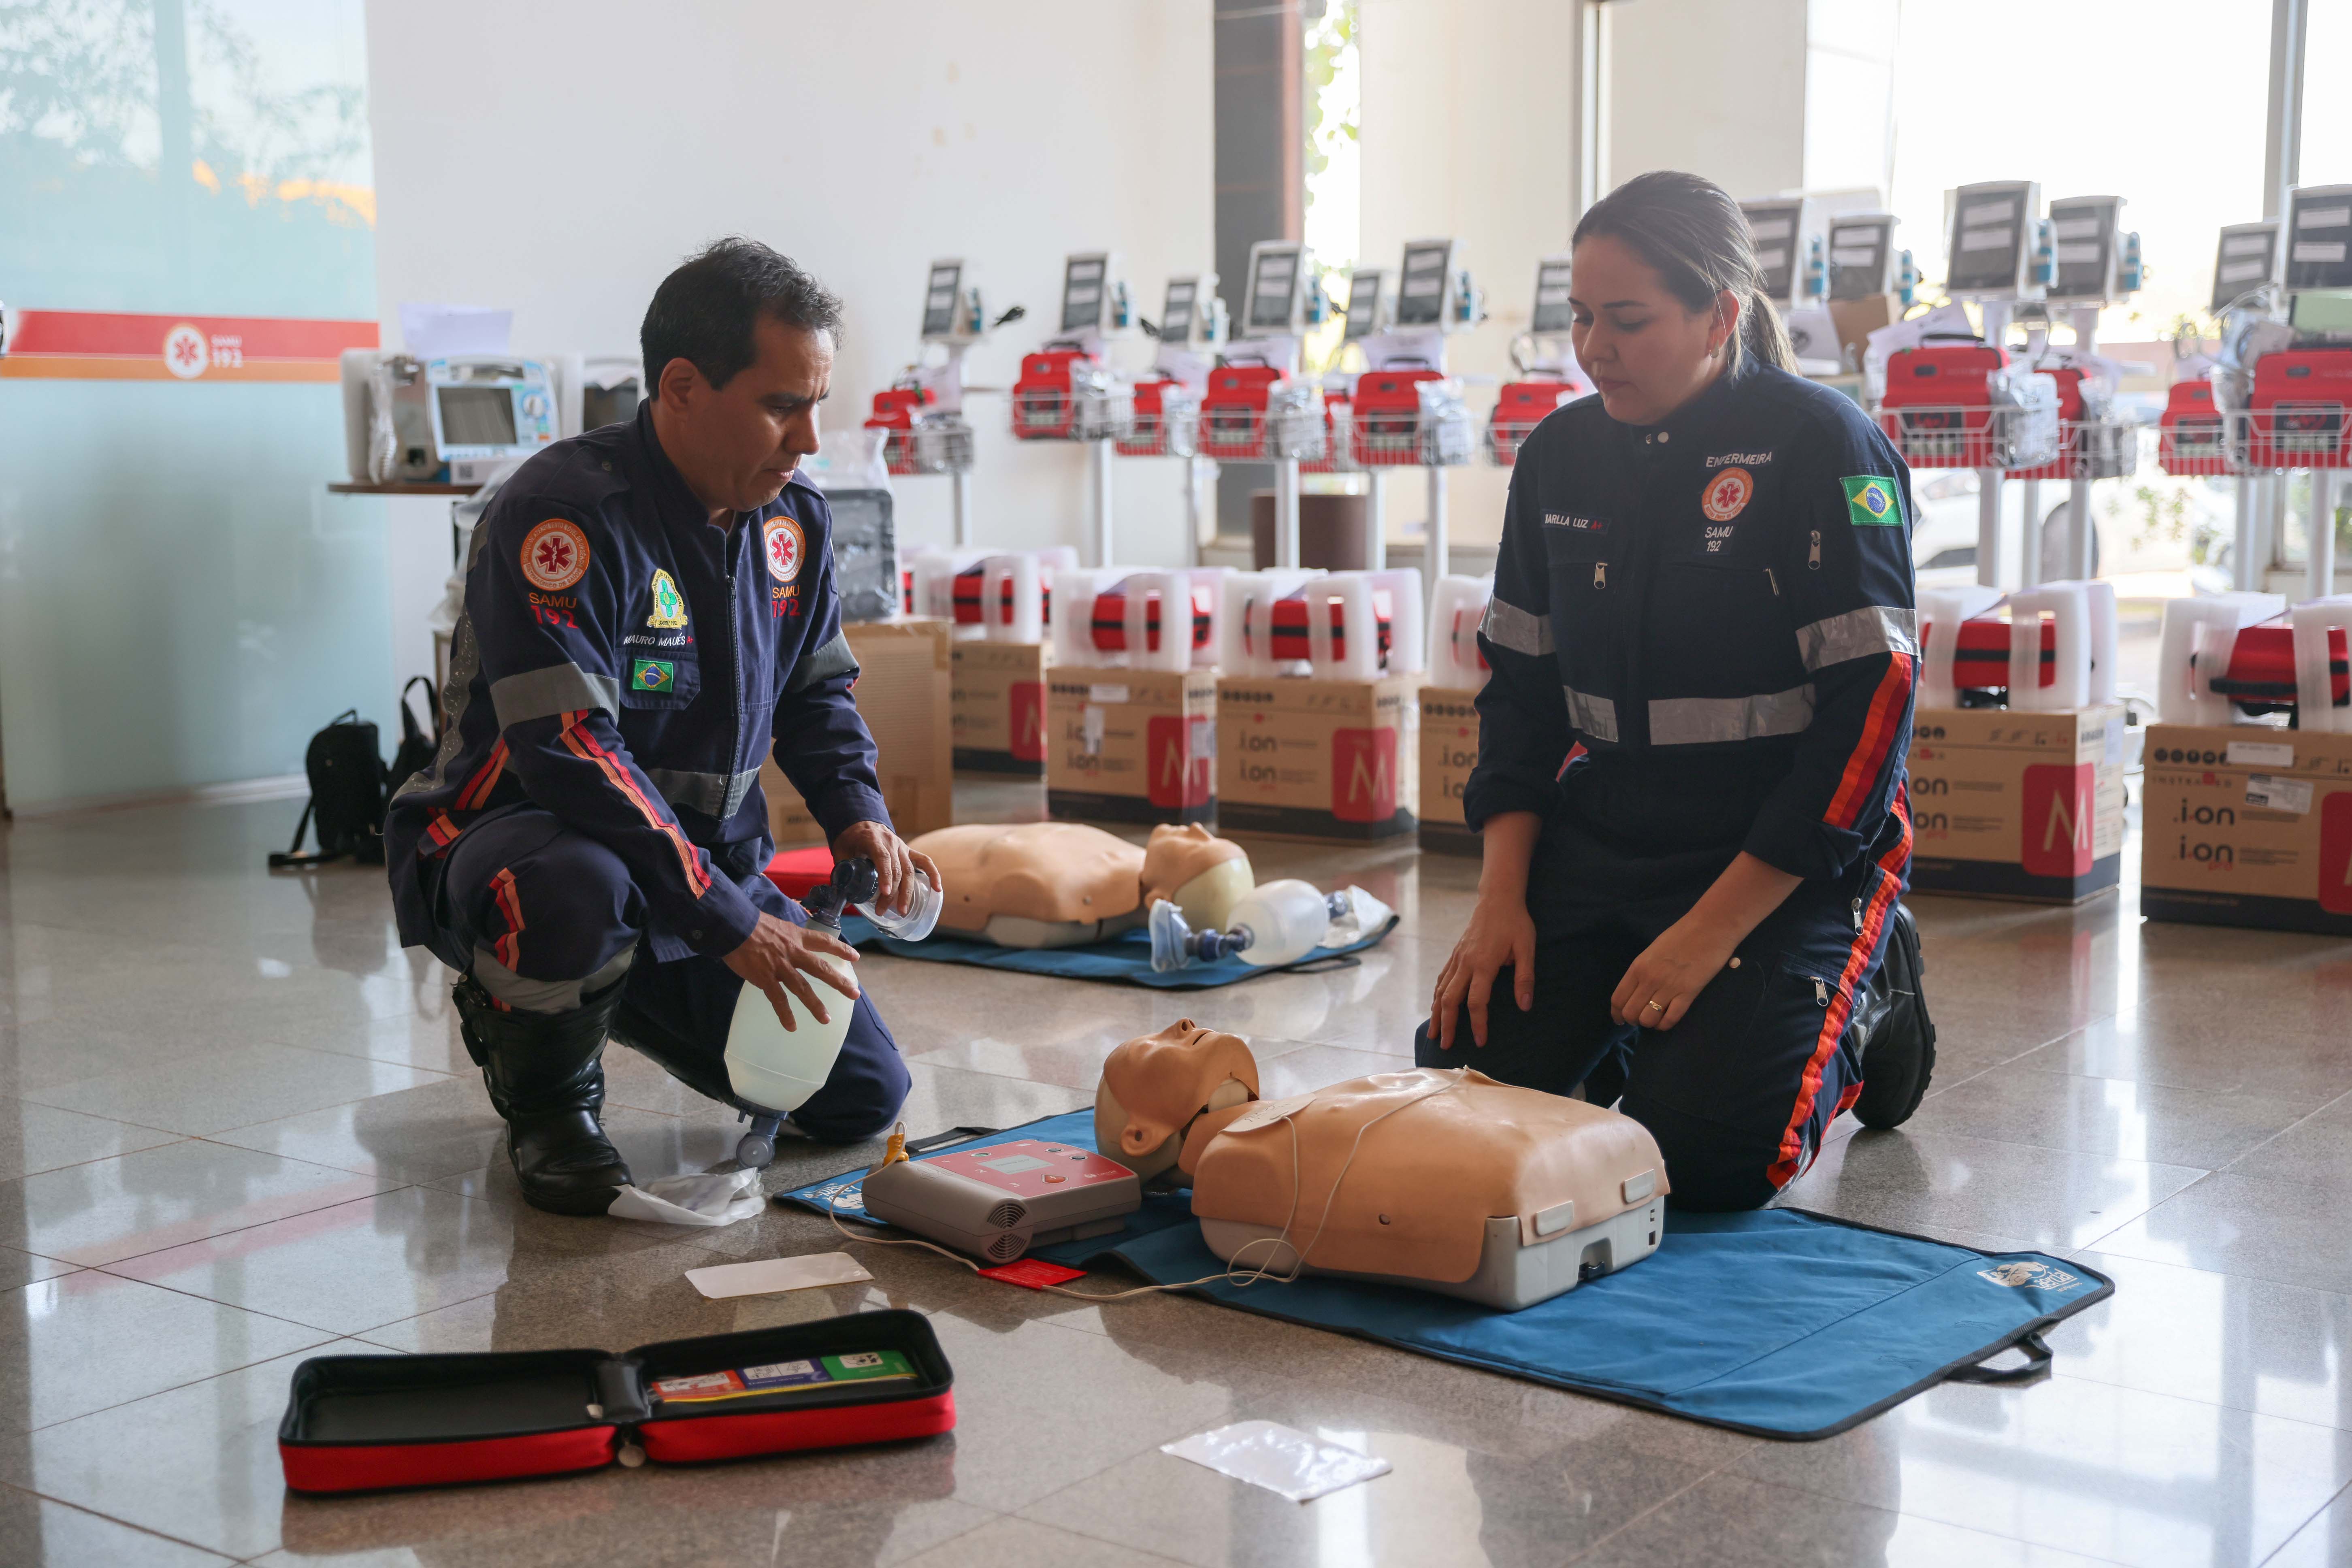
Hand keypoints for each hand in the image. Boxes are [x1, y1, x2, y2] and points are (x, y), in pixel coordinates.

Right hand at [723, 911, 859, 1030]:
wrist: (732, 925)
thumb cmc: (750, 923)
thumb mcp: (776, 924)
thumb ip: (785, 935)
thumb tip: (786, 942)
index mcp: (796, 936)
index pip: (823, 941)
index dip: (840, 949)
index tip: (855, 957)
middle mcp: (793, 952)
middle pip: (820, 968)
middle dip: (838, 982)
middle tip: (854, 994)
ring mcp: (780, 966)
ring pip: (802, 988)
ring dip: (815, 1005)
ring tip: (826, 1019)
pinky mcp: (765, 978)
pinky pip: (778, 999)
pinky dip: (785, 1014)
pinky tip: (791, 1027)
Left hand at [830, 820, 940, 915]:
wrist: (861, 821)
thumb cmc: (850, 838)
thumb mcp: (841, 851)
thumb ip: (843, 870)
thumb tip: (844, 896)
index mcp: (874, 840)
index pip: (883, 858)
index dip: (885, 876)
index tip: (885, 892)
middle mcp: (891, 842)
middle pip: (897, 869)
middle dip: (892, 893)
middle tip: (882, 911)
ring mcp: (902, 847)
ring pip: (910, 870)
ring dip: (907, 892)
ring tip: (903, 911)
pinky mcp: (908, 851)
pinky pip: (925, 862)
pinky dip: (933, 874)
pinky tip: (937, 889)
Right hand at [1428, 891, 1536, 1050]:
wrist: (1498, 898)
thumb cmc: (1515, 923)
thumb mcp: (1527, 949)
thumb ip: (1524, 978)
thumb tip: (1525, 1006)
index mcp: (1483, 964)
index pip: (1476, 1001)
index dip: (1478, 1023)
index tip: (1481, 1041)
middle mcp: (1465, 963)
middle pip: (1450, 1000)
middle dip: (1447, 1025)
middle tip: (1445, 1046)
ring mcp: (1457, 958)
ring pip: (1441, 990)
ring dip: (1437, 1013)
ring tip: (1434, 1033)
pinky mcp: (1455, 954)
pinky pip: (1441, 979)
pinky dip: (1436, 996)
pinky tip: (1436, 1007)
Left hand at [1610, 914, 1740, 1030]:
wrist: (1709, 927)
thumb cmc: (1681, 935)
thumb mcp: (1653, 951)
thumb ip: (1643, 970)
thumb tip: (1637, 990)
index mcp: (1638, 967)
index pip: (1618, 998)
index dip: (1617, 1014)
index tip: (1620, 1020)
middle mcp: (1650, 979)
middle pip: (1631, 1012)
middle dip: (1633, 1020)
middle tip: (1640, 1019)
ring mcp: (1669, 987)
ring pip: (1648, 1019)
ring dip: (1649, 1023)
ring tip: (1654, 1019)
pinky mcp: (1689, 993)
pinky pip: (1671, 1018)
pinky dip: (1665, 1025)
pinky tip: (1666, 1021)